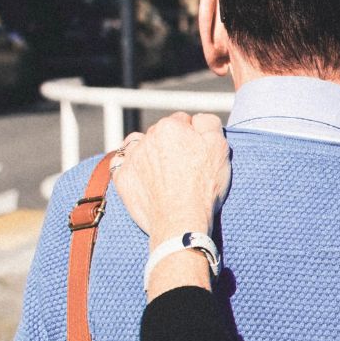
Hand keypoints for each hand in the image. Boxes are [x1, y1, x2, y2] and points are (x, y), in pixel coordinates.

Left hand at [112, 112, 230, 242]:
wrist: (182, 221)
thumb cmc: (204, 186)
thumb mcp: (220, 148)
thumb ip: (209, 124)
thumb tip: (198, 119)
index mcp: (171, 126)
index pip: (183, 121)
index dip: (194, 135)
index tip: (198, 151)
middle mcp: (147, 137)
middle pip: (161, 132)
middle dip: (171, 142)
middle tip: (185, 165)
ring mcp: (131, 158)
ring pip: (138, 143)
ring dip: (147, 149)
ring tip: (160, 167)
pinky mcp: (122, 178)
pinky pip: (120, 163)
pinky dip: (130, 165)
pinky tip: (141, 174)